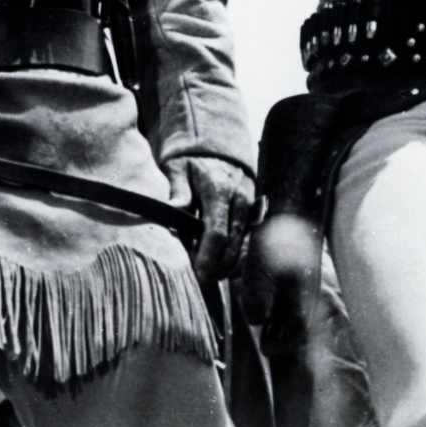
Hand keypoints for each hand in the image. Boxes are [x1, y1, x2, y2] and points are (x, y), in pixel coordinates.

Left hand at [164, 155, 257, 280]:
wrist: (218, 148)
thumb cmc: (191, 162)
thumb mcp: (177, 169)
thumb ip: (177, 191)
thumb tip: (172, 209)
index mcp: (219, 190)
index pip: (217, 232)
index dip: (208, 256)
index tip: (197, 272)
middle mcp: (240, 201)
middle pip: (233, 246)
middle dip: (217, 268)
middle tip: (198, 277)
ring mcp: (250, 210)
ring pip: (243, 249)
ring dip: (225, 266)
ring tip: (205, 269)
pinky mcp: (254, 217)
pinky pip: (247, 245)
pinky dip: (233, 258)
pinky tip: (218, 262)